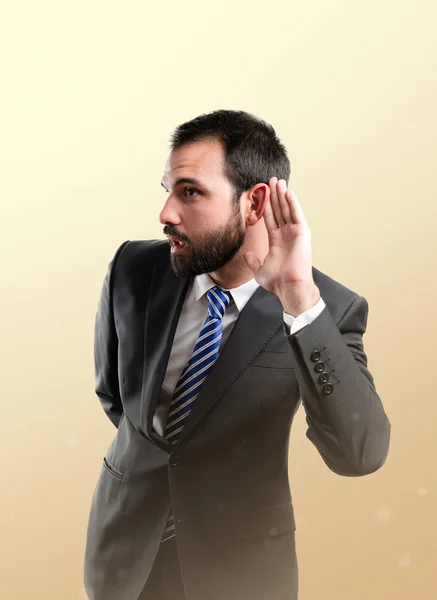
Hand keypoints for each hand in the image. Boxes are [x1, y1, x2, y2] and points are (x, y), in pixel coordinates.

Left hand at [244, 177, 319, 316]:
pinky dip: (293, 203)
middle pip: (279, 210)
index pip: (271, 218)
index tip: (264, 194)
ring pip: (288, 209)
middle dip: (275, 195)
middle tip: (272, 181)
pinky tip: (288, 192)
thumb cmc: (277, 282)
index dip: (267, 205)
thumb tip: (247, 255)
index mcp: (277, 241)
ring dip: (283, 195)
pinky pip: (296, 214)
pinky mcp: (302, 233)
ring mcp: (294, 233)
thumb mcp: (259, 270)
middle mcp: (286, 235)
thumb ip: (253, 261)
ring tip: (279, 181)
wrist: (288, 286)